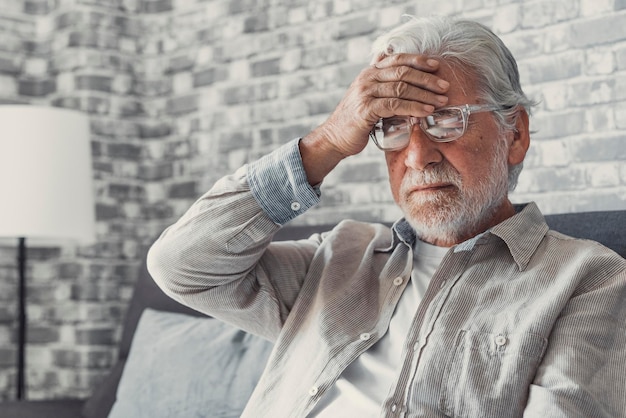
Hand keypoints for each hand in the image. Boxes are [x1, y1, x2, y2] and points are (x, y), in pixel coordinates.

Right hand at [299, 54, 449, 184]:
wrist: (335, 137)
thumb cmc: (357, 120)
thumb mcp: (371, 99)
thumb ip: (386, 89)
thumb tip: (413, 87)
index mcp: (370, 72)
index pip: (398, 59)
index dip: (419, 60)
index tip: (437, 66)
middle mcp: (367, 78)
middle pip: (403, 71)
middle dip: (427, 79)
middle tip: (445, 86)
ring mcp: (365, 92)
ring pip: (401, 87)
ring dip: (425, 94)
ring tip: (440, 101)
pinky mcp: (366, 109)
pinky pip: (395, 104)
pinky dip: (413, 107)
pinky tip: (425, 112)